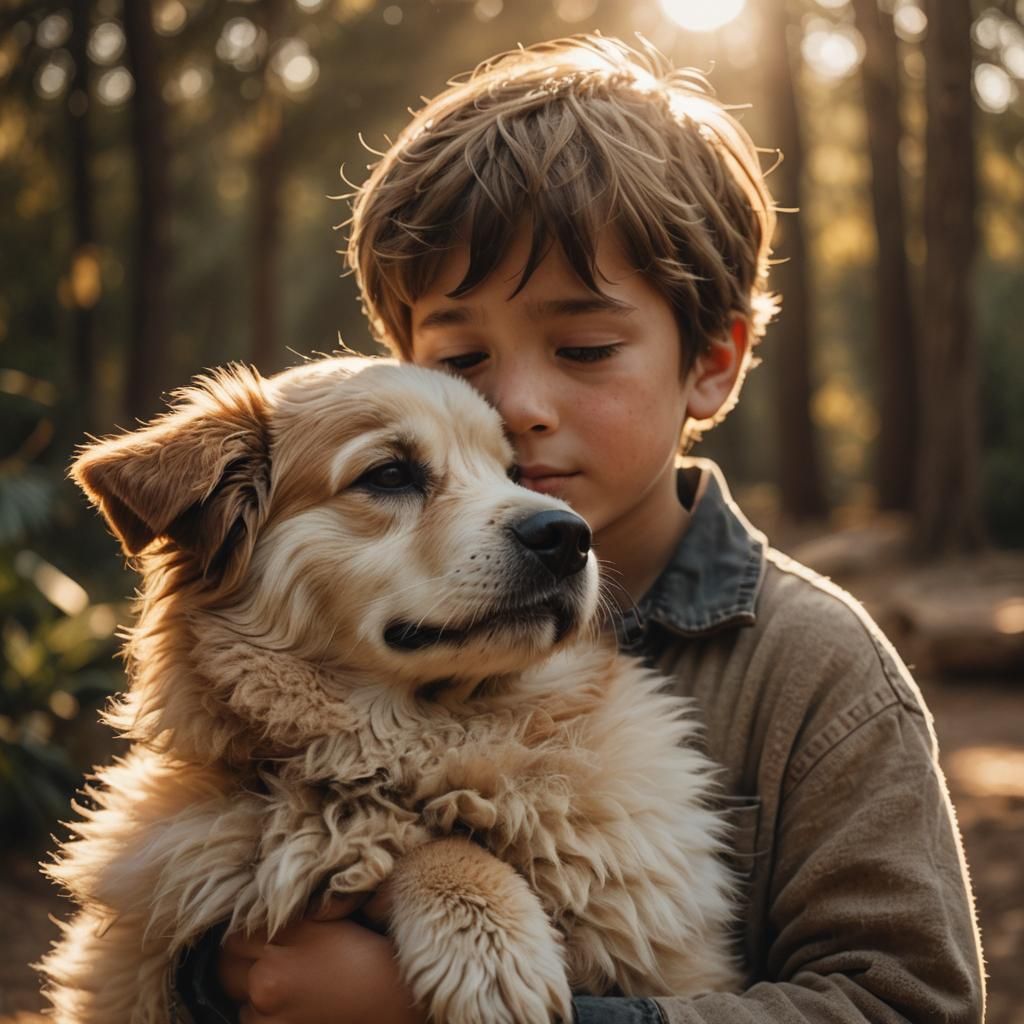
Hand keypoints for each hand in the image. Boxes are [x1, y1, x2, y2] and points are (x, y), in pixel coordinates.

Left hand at [218, 892, 422, 1023]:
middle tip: (264, 961)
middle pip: (226, 965)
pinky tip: (290, 1009)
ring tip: (286, 988)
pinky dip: (264, 1018)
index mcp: (286, 939)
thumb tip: (258, 912)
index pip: (236, 934)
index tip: (259, 938)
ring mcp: (269, 1013)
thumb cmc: (368, 956)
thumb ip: (291, 918)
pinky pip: (251, 1023)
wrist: (394, 1001)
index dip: (246, 935)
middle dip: (240, 962)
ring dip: (252, 994)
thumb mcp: (330, 922)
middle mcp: (269, 977)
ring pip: (238, 998)